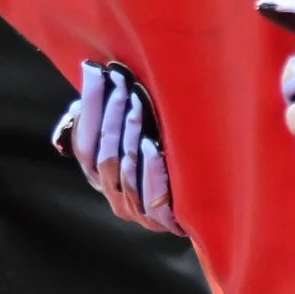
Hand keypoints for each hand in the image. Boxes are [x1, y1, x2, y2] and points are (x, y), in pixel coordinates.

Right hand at [51, 61, 182, 234]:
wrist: (211, 204)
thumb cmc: (171, 156)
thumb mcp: (140, 133)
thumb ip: (113, 114)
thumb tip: (89, 73)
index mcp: (99, 176)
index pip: (83, 142)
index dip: (88, 108)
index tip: (95, 72)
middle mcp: (112, 194)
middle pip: (102, 154)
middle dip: (112, 115)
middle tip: (123, 83)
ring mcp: (135, 211)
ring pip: (122, 170)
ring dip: (130, 136)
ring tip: (138, 105)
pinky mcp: (161, 221)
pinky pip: (150, 196)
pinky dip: (149, 169)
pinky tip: (153, 146)